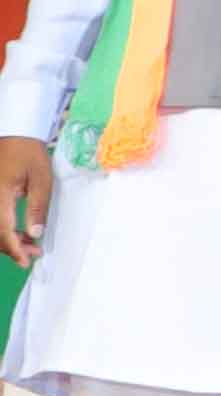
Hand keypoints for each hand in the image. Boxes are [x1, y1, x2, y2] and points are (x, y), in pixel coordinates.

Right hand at [0, 136, 48, 265]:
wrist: (15, 134)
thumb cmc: (30, 154)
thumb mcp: (41, 179)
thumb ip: (37, 207)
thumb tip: (36, 234)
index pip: (3, 230)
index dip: (14, 249)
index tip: (25, 261)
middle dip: (12, 247)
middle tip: (34, 253)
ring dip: (7, 239)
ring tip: (30, 245)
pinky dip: (3, 228)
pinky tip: (20, 233)